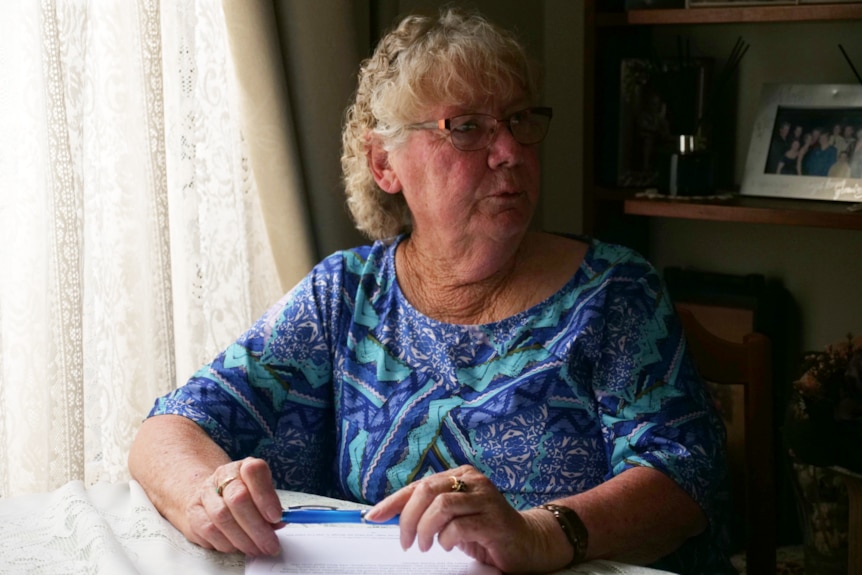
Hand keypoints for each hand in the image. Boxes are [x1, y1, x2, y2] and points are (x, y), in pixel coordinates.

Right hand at [185, 457, 283, 555]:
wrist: (210, 495)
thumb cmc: (242, 495)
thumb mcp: (260, 494)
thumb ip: (271, 507)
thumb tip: (280, 522)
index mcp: (244, 467)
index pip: (254, 471)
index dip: (266, 496)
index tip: (276, 517)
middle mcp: (223, 476)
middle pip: (238, 498)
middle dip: (257, 527)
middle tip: (270, 543)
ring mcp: (205, 493)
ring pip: (222, 517)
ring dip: (243, 539)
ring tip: (256, 549)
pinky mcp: (193, 513)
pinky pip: (209, 531)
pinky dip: (227, 543)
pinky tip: (237, 547)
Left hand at [363, 465, 562, 573]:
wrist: (527, 543)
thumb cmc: (485, 529)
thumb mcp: (452, 517)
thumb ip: (429, 511)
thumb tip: (389, 515)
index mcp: (460, 475)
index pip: (418, 485)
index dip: (393, 502)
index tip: (373, 517)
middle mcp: (472, 480)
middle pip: (427, 491)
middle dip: (408, 518)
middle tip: (405, 542)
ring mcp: (485, 498)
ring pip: (441, 506)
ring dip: (426, 530)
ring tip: (427, 546)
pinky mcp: (494, 520)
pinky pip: (458, 526)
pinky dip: (446, 539)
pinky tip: (447, 546)